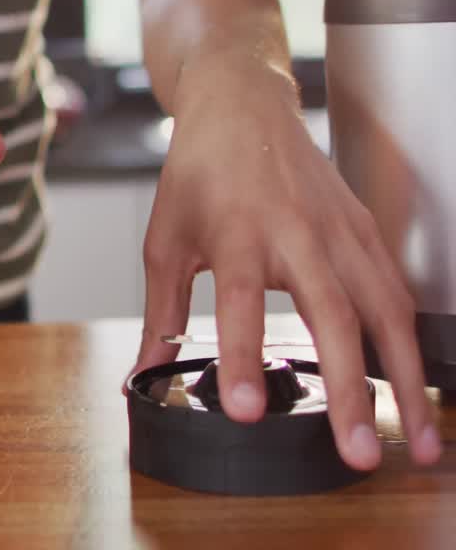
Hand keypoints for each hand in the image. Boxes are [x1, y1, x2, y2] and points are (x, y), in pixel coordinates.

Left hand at [128, 62, 440, 470]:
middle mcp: (297, 232)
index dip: (242, 357)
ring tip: (416, 442)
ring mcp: (341, 231)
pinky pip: (396, 294)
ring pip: (384, 312)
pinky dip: (409, 345)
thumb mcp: (164, 241)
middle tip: (356, 452)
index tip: (246, 410)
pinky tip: (413, 388)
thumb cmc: (199, 174)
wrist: (242, 107)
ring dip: (402, 380)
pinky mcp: (366, 231)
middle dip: (347, 390)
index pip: (240, 303)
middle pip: (332, 316)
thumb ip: (160, 314)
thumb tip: (143, 376)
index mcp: (236, 231)